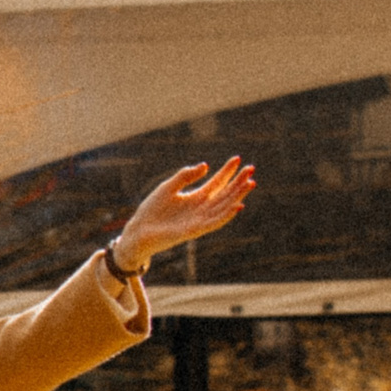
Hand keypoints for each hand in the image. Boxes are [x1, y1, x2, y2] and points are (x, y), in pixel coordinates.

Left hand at [116, 157, 253, 271]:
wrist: (139, 231)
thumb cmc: (152, 210)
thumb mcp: (168, 187)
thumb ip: (185, 176)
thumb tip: (205, 165)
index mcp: (196, 197)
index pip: (216, 182)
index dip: (227, 171)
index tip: (238, 159)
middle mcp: (201, 208)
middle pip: (225, 193)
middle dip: (238, 182)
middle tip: (251, 169)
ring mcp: (199, 220)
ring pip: (224, 206)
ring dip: (238, 196)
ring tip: (250, 183)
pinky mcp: (195, 230)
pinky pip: (214, 223)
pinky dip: (226, 215)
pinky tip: (237, 205)